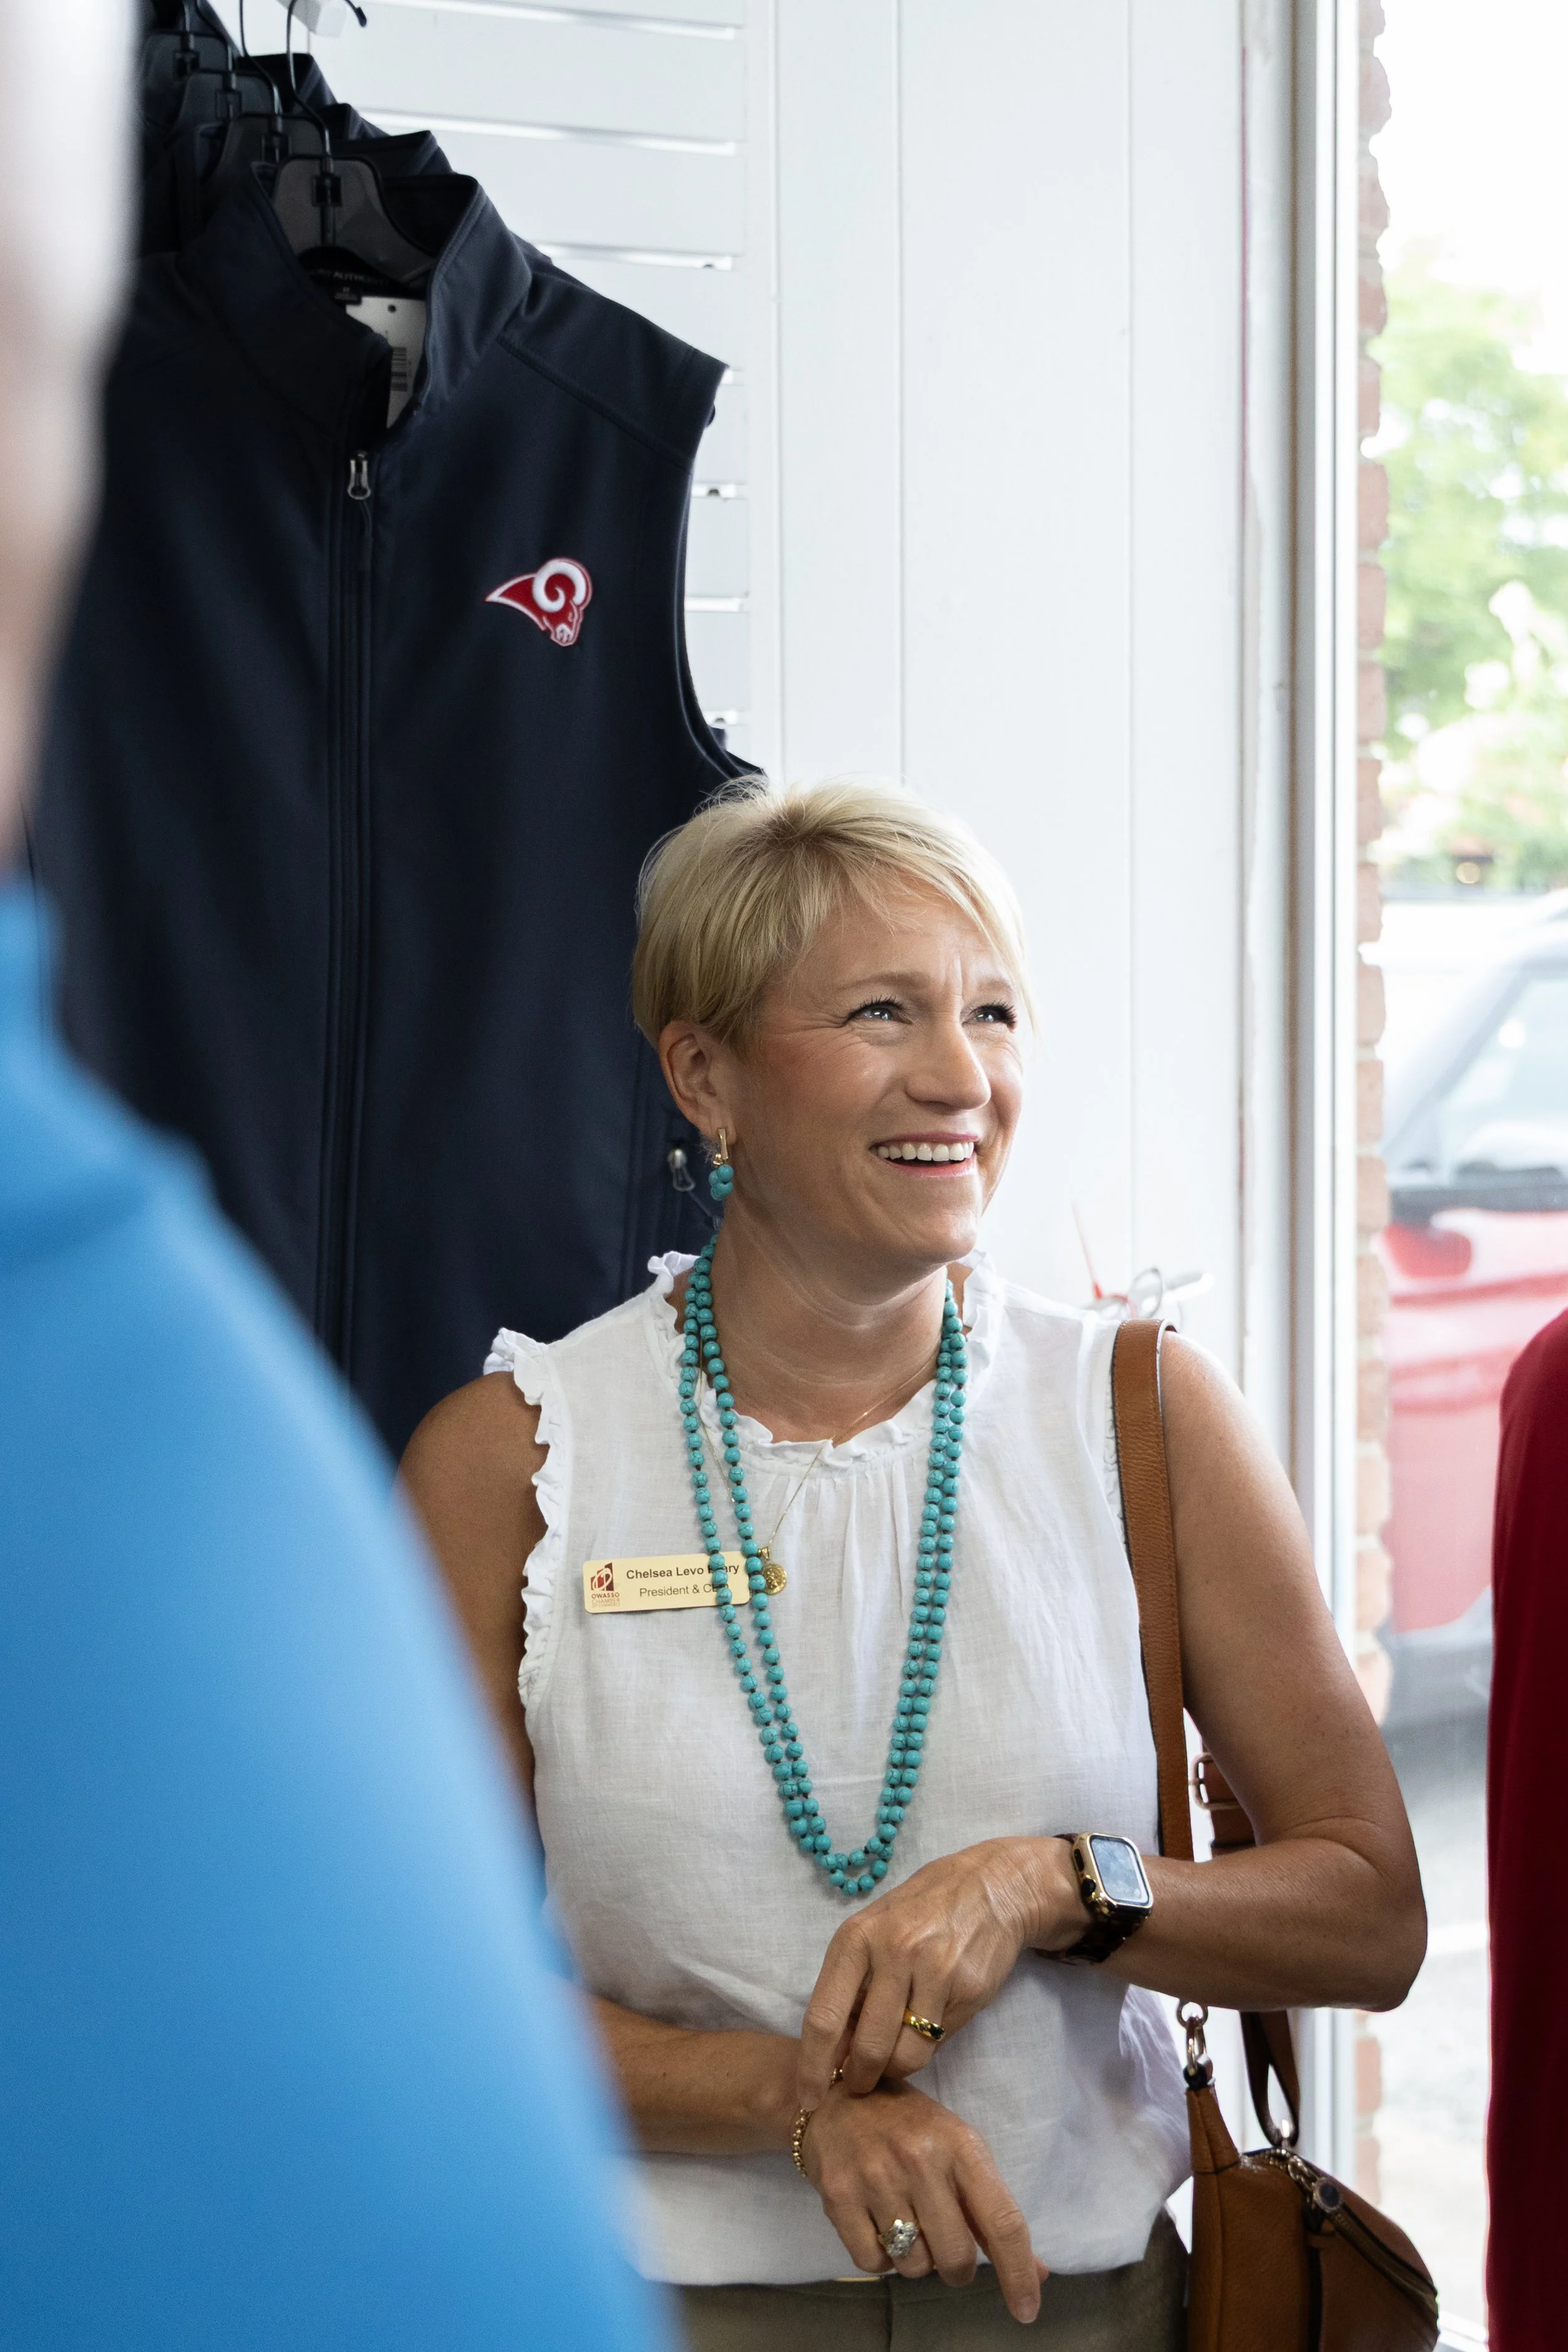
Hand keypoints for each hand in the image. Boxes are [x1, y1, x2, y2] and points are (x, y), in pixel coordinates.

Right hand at [797, 2075, 1049, 2322]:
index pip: (1002, 2221)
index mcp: (961, 2146)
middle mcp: (920, 2159)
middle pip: (956, 2257)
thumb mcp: (959, 2151)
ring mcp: (877, 2177)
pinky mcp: (839, 2195)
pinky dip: (881, 2256)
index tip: (1027, 2310)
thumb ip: (993, 2213)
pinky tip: (877, 2222)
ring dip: (916, 2258)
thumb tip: (1035, 2274)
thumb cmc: (911, 2127)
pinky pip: (874, 2263)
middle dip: (956, 2267)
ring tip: (905, 2220)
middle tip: (944, 2243)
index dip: (1018, 2273)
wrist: (840, 2096)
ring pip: (914, 2265)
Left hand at [798, 1836, 1080, 2102]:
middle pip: (867, 2046)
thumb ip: (851, 1990)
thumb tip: (832, 2056)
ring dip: (896, 2069)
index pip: (823, 2016)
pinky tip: (930, 2022)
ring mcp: (934, 1970)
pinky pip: (940, 2040)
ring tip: (894, 2056)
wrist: (987, 1887)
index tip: (808, 2098)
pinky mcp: (968, 1988)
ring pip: (907, 2054)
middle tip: (859, 2085)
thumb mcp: (871, 1935)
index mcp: (856, 1938)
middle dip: (860, 2079)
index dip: (812, 2066)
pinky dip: (929, 2044)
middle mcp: (893, 1951)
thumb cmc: (916, 1915)